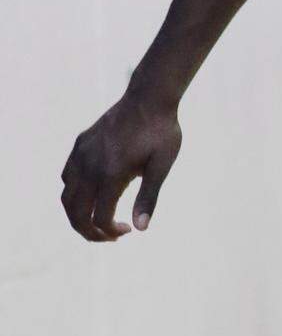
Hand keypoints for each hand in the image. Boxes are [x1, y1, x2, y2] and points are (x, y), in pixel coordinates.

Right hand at [61, 90, 181, 241]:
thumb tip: (141, 229)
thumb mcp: (161, 166)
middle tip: (109, 237)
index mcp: (111, 174)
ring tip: (98, 221)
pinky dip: (74, 193)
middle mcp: (90, 166)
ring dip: (78, 215)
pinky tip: (94, 194)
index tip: (128, 231)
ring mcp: (81, 154)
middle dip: (89, 232)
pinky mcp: (80, 145)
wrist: (148, 98)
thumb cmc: (161, 133)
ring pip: (67, 196)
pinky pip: (67, 176)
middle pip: (75, 212)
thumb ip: (148, 198)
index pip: (99, 217)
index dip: (111, 231)